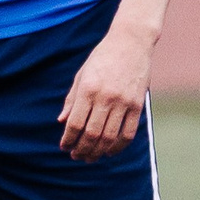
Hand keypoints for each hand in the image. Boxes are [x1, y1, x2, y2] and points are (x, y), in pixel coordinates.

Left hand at [58, 25, 153, 160]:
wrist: (131, 42)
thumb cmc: (102, 58)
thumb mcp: (81, 75)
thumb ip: (72, 99)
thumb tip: (61, 121)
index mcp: (88, 89)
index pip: (75, 123)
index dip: (68, 139)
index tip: (64, 147)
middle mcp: (106, 97)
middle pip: (92, 134)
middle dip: (81, 150)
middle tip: (76, 157)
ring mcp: (124, 102)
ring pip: (110, 137)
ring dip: (98, 152)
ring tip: (90, 157)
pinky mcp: (138, 105)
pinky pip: (128, 133)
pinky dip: (118, 146)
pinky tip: (110, 151)